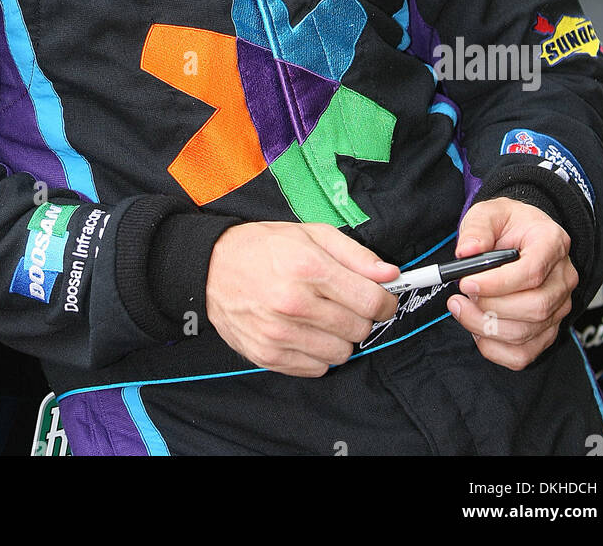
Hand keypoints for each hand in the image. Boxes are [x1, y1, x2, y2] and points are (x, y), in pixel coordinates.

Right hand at [205, 222, 399, 376]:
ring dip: (339, 337)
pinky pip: (316, 368)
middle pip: (358, 328)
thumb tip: (390, 274)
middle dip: (359, 316)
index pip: (370, 300)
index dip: (384, 301)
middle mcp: (294, 303)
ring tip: (321, 317)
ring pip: (341, 353)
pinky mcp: (268, 356)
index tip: (381, 298)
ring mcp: (279, 333)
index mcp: (308, 267)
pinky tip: (304, 331)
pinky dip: (317, 353)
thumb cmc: (264, 247)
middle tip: (343, 302)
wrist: (212, 267)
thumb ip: (355, 254)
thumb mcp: (311, 234)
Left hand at [447, 198, 576, 369]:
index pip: (533, 272)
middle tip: (459, 297)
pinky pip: (524, 354)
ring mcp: (559, 307)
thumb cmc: (508, 225)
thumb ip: (477, 229)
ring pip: (527, 333)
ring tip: (462, 309)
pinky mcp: (548, 329)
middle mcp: (563, 278)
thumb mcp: (489, 213)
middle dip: (489, 307)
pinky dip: (495, 349)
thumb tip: (466, 252)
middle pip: (534, 307)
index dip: (497, 283)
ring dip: (486, 327)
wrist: (523, 235)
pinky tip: (477, 328)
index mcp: (552, 243)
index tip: (467, 283)